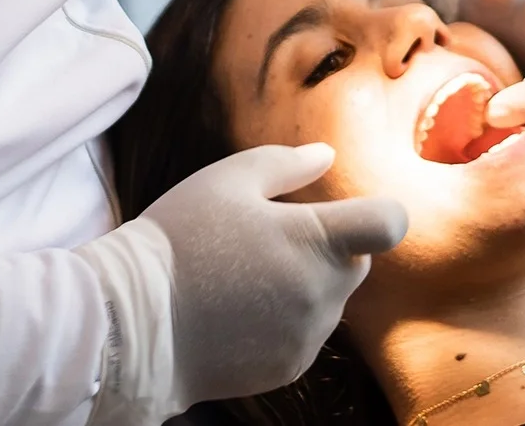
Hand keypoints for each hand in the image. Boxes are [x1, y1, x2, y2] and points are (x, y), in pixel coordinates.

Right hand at [76, 143, 406, 424]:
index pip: (389, 223)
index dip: (376, 213)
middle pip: (356, 262)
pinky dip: (286, 321)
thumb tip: (327, 157)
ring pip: (329, 300)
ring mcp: (308, 336)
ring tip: (246, 279)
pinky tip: (240, 313)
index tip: (348, 213)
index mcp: (317, 240)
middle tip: (270, 242)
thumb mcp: (227, 180)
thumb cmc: (180, 240)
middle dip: (328, 249)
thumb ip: (286, 163)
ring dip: (306, 286)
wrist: (136, 322)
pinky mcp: (289, 367)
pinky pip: (305, 334)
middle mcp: (324, 292)